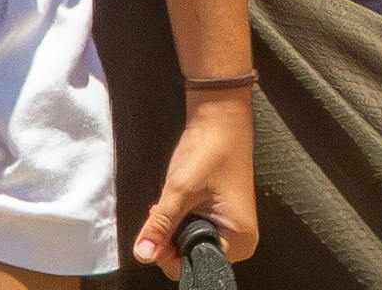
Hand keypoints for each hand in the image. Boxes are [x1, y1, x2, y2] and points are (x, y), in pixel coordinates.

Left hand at [133, 89, 257, 274]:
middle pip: (191, 256)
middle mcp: (239, 240)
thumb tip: (142, 255)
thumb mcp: (180, 191)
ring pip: (189, 243)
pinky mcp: (220, 216)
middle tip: (164, 209)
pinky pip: (193, 230)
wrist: (221, 116)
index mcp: (239, 239)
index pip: (194, 265)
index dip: (169, 252)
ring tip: (169, 202)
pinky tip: (174, 202)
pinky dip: (179, 220)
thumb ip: (160, 226)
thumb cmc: (209, 151)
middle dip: (170, 238)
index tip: (158, 228)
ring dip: (173, 228)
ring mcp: (230, 228)